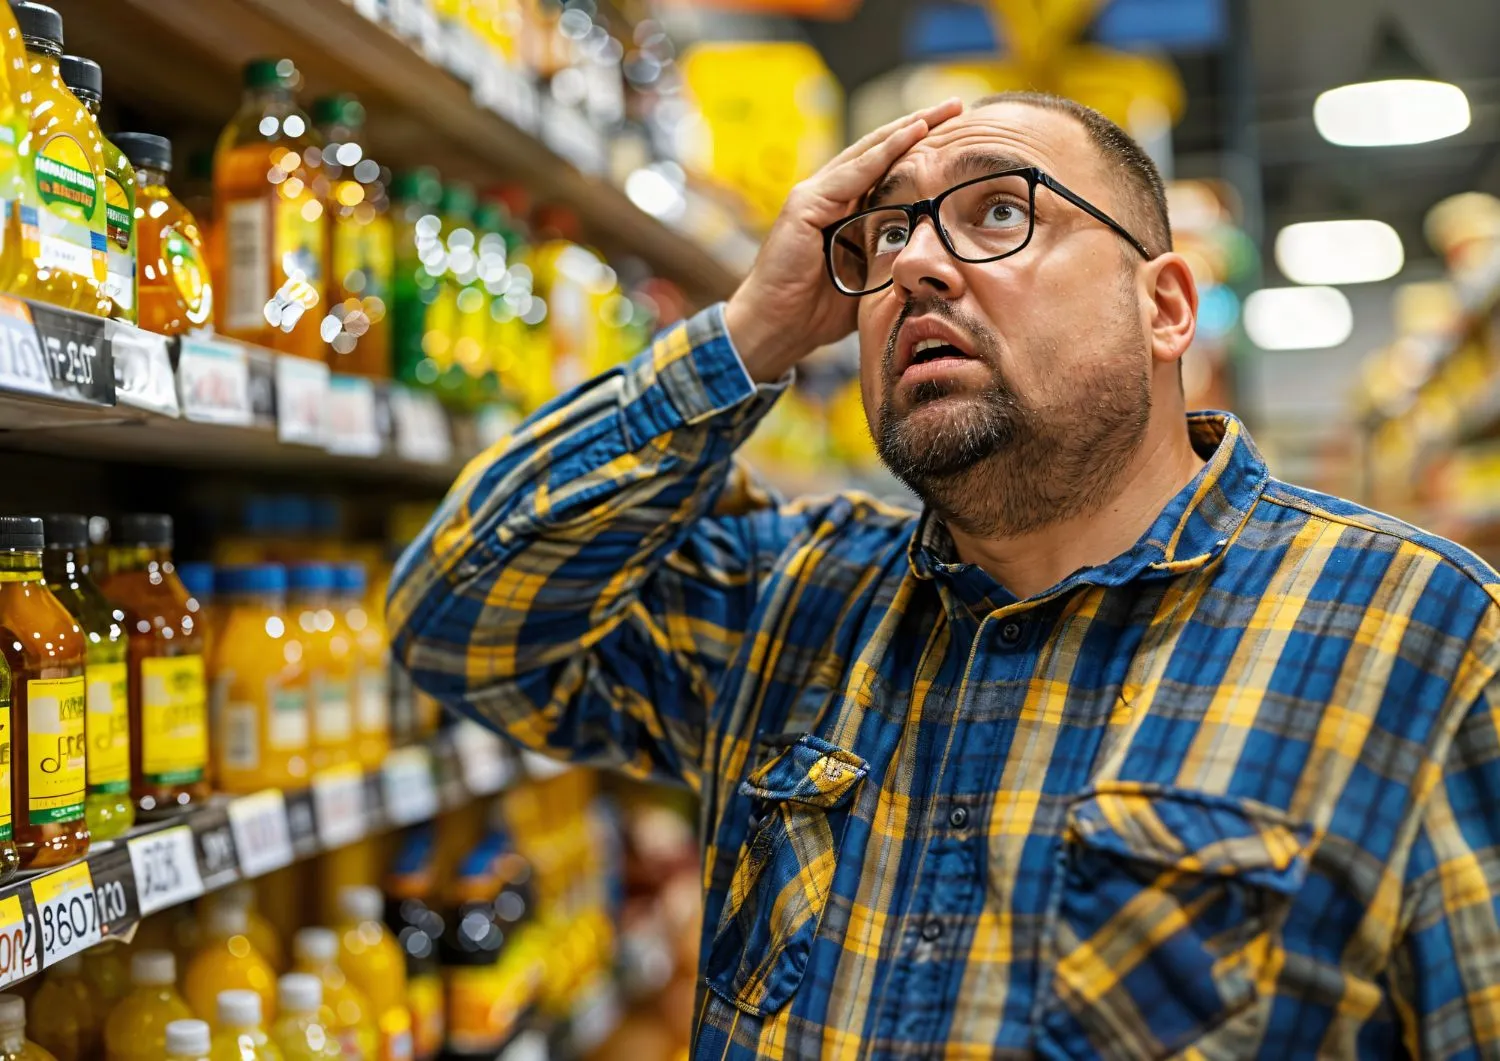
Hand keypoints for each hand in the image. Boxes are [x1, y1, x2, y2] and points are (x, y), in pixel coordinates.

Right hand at [724, 98, 963, 382]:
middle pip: (879, 150)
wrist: (776, 329)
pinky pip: (851, 173)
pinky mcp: (805, 205)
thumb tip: (932, 254)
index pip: (886, 169)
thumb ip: (891, 257)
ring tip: (940, 113)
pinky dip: (883, 152)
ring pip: (867, 153)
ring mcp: (814, 196)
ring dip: (906, 129)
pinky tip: (911, 134)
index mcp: (843, 210)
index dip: (919, 150)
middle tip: (956, 105)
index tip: (958, 136)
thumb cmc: (816, 312)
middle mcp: (828, 195)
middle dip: (919, 126)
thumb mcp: (869, 277)